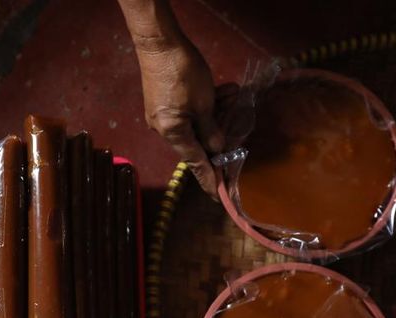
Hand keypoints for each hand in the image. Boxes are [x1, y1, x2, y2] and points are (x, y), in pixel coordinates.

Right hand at [137, 42, 223, 195]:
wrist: (160, 42)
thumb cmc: (183, 73)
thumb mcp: (204, 103)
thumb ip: (211, 129)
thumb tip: (216, 148)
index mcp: (173, 132)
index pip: (195, 162)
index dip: (208, 178)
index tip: (217, 196)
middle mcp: (164, 128)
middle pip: (198, 140)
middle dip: (220, 130)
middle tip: (236, 117)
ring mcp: (163, 114)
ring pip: (197, 122)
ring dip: (217, 111)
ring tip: (232, 94)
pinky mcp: (164, 101)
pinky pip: (189, 110)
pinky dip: (207, 103)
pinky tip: (224, 90)